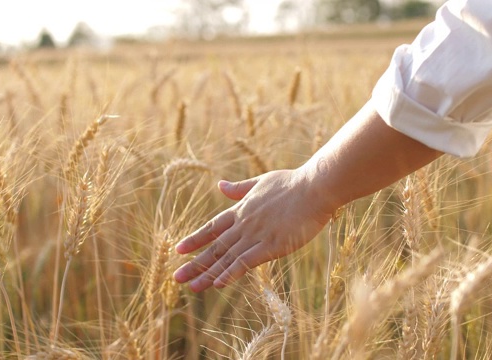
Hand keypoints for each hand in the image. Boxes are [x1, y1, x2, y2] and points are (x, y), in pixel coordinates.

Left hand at [173, 169, 332, 291]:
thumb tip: (219, 186)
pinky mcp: (271, 246)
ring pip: (227, 257)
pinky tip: (218, 284)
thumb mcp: (261, 181)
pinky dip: (231, 273)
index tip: (179, 250)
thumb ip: (239, 188)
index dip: (195, 239)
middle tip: (177, 278)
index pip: (212, 227)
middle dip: (195, 264)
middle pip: (215, 247)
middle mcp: (244, 224)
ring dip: (208, 274)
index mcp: (242, 210)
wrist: (314, 187)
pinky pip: (246, 262)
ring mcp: (256, 235)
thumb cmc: (292, 183)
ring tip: (191, 287)